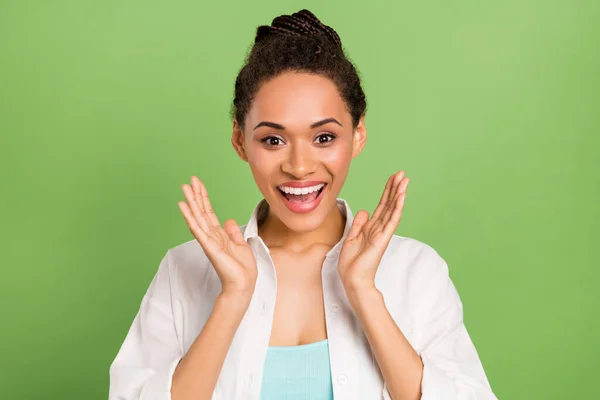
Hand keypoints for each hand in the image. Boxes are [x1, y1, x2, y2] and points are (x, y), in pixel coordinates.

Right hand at [178, 176, 257, 296]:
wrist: (243, 284)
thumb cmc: (242, 269)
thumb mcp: (241, 245)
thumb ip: (232, 233)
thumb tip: (227, 220)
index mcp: (219, 235)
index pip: (209, 212)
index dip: (204, 197)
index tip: (199, 184)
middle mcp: (211, 235)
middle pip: (201, 211)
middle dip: (196, 195)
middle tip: (189, 180)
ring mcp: (208, 240)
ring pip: (197, 217)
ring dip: (191, 202)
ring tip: (184, 188)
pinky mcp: (208, 246)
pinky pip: (197, 228)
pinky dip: (190, 217)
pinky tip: (183, 206)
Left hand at [338, 171, 408, 290]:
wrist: (353, 279)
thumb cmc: (352, 263)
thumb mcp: (351, 238)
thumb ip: (358, 224)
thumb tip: (364, 210)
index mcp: (371, 227)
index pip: (381, 205)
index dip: (387, 191)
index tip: (393, 178)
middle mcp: (379, 228)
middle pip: (389, 204)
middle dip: (395, 188)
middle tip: (402, 173)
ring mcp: (382, 233)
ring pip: (392, 209)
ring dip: (399, 194)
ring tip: (405, 181)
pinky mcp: (382, 239)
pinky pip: (391, 221)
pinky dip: (396, 208)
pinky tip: (401, 198)